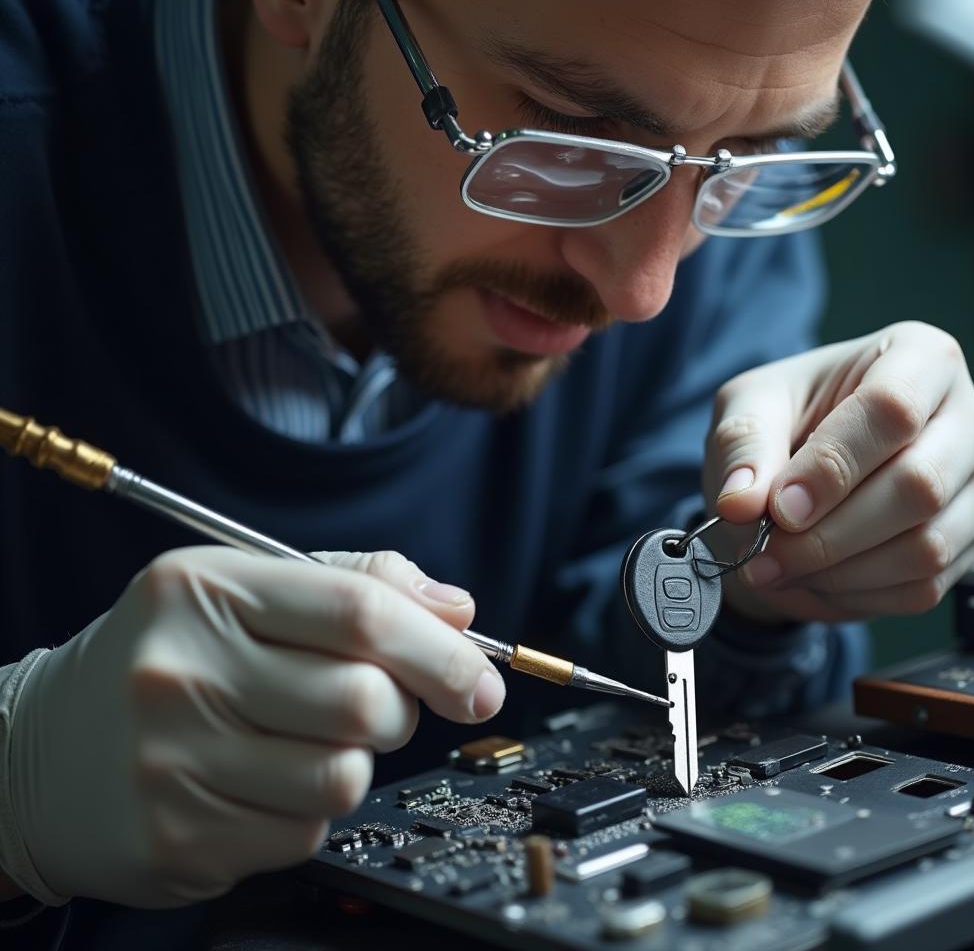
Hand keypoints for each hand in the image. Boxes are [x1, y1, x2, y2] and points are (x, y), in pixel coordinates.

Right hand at [5, 547, 503, 906]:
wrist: (42, 750)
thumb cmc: (167, 657)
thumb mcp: (244, 588)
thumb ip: (356, 583)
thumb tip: (457, 610)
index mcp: (208, 588)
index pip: (359, 612)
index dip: (441, 649)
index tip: (481, 677)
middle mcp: (183, 670)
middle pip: (365, 700)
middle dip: (401, 708)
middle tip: (376, 702)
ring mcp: (174, 761)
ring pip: (345, 776)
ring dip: (355, 760)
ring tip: (306, 739)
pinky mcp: (177, 838)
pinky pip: (304, 830)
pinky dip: (307, 806)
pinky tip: (258, 780)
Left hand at [702, 321, 973, 623]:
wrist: (802, 471)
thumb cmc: (785, 420)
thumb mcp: (748, 408)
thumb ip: (744, 445)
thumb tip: (743, 503)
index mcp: (919, 357)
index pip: (892, 410)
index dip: (833, 467)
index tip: (779, 507)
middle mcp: (968, 417)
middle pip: (919, 485)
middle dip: (829, 533)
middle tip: (765, 551)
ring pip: (926, 546)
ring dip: (838, 571)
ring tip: (776, 567)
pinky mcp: (972, 540)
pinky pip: (924, 586)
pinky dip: (856, 593)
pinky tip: (811, 578)